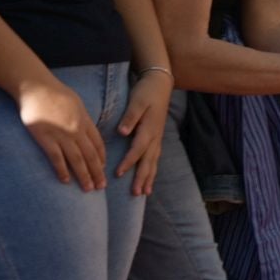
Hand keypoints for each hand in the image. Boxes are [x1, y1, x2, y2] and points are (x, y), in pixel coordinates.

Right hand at [18, 78, 105, 190]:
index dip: (101, 159)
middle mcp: (76, 130)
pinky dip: (62, 170)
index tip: (103, 169)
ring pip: (77, 160)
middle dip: (97, 172)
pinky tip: (66, 180)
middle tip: (101, 186)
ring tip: (88, 189)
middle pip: (90, 155)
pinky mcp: (45, 137)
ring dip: (84, 176)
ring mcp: (61, 134)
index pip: (98, 144)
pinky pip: (56, 158)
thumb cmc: (54, 92)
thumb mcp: (76, 103)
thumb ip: (82, 118)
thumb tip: (87, 131)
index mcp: (84, 121)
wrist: (34, 86)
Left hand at [114, 70, 171, 195]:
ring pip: (153, 162)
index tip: (118, 173)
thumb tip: (122, 132)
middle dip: (142, 178)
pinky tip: (150, 179)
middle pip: (148, 161)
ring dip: (149, 178)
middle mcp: (155, 137)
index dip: (128, 162)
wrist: (160, 85)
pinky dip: (152, 170)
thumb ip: (130, 117)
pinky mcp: (157, 138)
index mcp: (149, 129)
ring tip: (145, 192)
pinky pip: (155, 158)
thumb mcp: (137, 101)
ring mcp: (158, 139)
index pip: (137, 150)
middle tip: (136, 193)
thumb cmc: (146, 92)